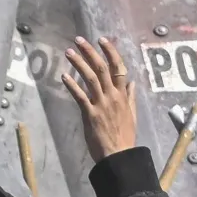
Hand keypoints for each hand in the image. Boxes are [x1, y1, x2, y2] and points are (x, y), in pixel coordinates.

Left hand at [62, 37, 138, 160]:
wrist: (119, 156)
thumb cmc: (125, 137)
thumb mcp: (132, 115)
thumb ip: (130, 97)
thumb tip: (132, 82)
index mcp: (123, 95)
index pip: (119, 67)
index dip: (110, 52)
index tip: (102, 40)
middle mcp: (113, 96)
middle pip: (102, 68)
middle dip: (90, 52)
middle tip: (79, 40)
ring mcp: (101, 104)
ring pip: (91, 78)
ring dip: (79, 63)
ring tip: (69, 52)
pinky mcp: (90, 114)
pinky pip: (80, 96)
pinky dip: (72, 85)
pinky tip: (64, 76)